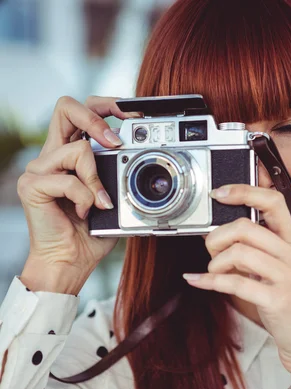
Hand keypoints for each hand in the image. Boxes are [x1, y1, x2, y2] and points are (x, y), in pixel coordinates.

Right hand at [17, 95, 139, 289]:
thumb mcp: (112, 200)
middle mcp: (51, 157)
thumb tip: (140, 157)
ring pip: (77, 148)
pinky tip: (84, 213)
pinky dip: (85, 198)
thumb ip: (118, 178)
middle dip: (97, 117)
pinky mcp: (32, 185)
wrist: (70, 262)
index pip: (80, 113)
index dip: (106, 106)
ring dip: (96, 179)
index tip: (132, 115)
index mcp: (69, 156)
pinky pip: (68, 180)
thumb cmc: (89, 235)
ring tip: (100, 203)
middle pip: (66, 107)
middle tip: (116, 142)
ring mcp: (39, 169)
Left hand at [183, 184, 290, 382]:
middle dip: (218, 236)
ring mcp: (288, 279)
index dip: (245, 192)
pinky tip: (198, 280)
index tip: (220, 193)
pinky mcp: (277, 301)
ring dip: (215, 262)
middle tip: (210, 249)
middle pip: (247, 227)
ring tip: (212, 272)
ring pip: (239, 253)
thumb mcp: (280, 274)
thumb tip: (222, 236)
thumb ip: (258, 253)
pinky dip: (209, 281)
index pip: (275, 203)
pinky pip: (234, 283)